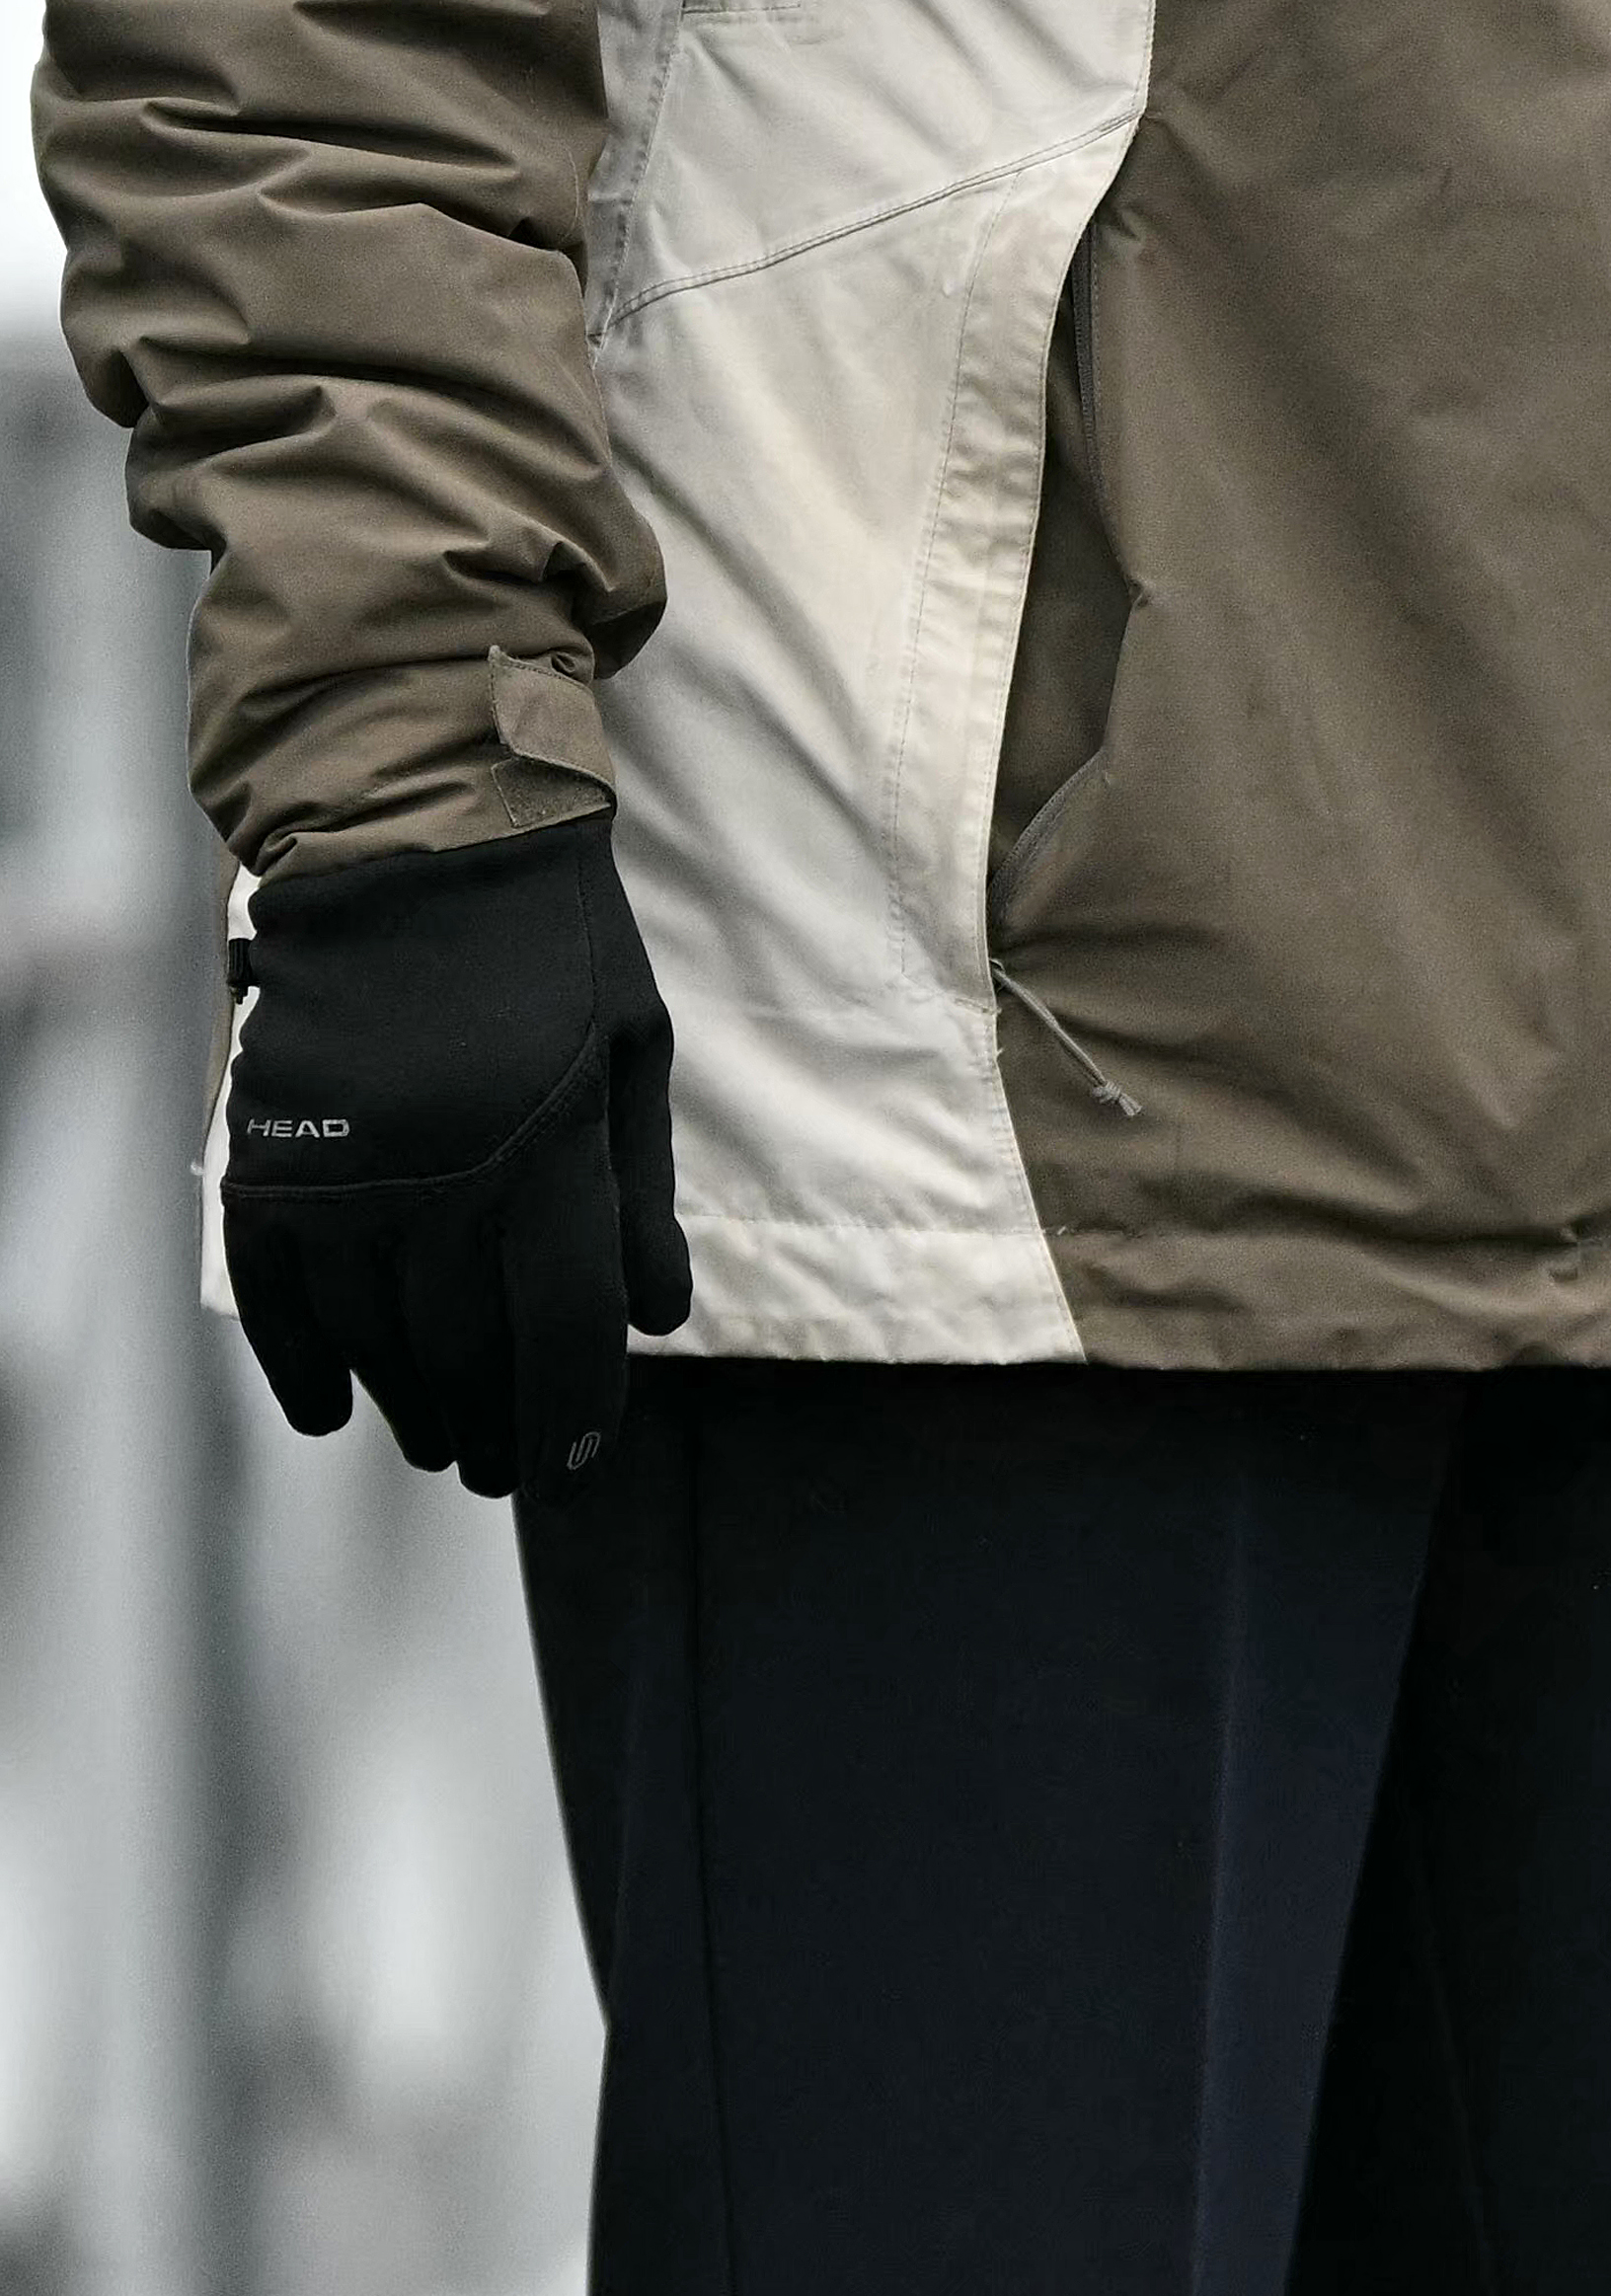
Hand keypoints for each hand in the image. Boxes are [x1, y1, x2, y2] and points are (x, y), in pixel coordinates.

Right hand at [222, 813, 691, 1495]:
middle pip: (465, 1352)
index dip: (570, 1417)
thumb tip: (654, 1323)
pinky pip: (276, 1282)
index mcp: (548, 1152)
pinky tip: (326, 1410)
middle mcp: (443, 1171)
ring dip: (407, 1405)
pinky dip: (298, 1357)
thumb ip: (641, 1197)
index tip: (570, 1464)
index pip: (564, 1332)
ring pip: (374, 1333)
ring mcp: (348, 1159)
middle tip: (501, 1467)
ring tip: (437, 1440)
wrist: (411, 827)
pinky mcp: (271, 1141)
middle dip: (491, 1429)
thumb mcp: (633, 1057)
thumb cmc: (547, 942)